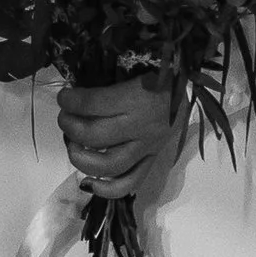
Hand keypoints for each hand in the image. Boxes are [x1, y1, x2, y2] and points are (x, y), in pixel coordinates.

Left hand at [56, 81, 186, 202]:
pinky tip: (87, 183)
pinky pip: (130, 183)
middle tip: (65, 117)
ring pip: (108, 165)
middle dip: (69, 126)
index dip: (70, 101)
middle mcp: (140, 126)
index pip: (92, 104)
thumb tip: (74, 91)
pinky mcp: (153, 160)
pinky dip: (105, 190)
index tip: (63, 97)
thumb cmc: (159, 72)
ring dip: (80, 158)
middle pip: (94, 135)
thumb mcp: (133, 66)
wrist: (192, 87)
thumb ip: (105, 80)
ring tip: (72, 144)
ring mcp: (147, 148)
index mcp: (136, 97)